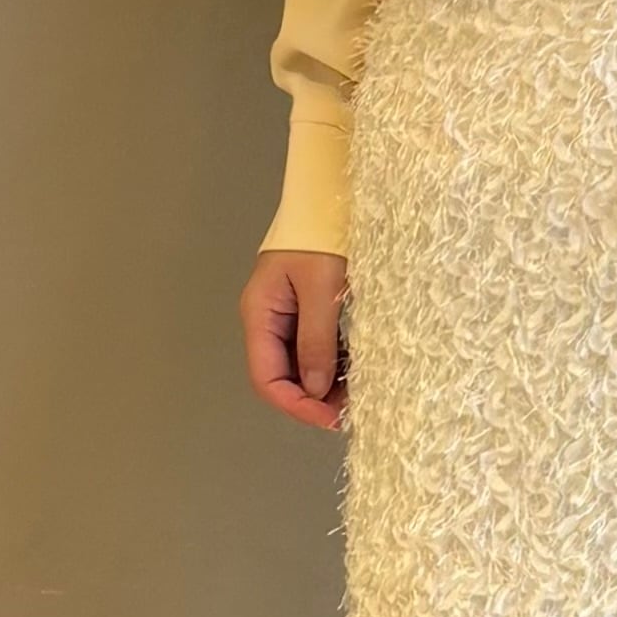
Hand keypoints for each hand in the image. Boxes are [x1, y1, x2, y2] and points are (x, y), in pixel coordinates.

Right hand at [240, 249, 348, 431]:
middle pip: (282, 376)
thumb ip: (317, 340)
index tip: (329, 418)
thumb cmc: (321, 235)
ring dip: (325, 386)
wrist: (328, 197)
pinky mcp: (308, 311)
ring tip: (356, 397)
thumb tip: (317, 389)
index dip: (295, 405)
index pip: (266, 378)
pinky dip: (334, 365)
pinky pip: (316, 349)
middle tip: (349, 412)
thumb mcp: (322, 289)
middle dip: (312, 399)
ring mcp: (287, 316)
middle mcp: (268, 320)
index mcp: (260, 314)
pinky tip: (356, 372)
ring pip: (301, 366)